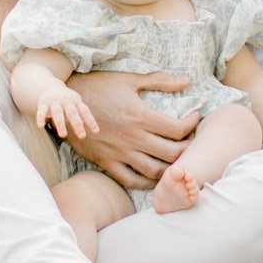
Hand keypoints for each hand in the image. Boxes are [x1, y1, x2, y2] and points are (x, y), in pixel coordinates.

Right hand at [35, 79, 98, 140]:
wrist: (50, 87)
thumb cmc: (67, 101)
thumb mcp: (76, 105)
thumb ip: (83, 116)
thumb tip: (95, 129)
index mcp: (76, 102)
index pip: (85, 111)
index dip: (90, 121)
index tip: (96, 131)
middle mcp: (66, 101)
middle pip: (72, 113)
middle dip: (77, 124)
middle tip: (82, 136)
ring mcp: (54, 102)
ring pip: (58, 113)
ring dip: (60, 124)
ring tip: (63, 135)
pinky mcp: (43, 104)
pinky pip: (41, 112)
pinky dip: (40, 118)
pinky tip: (40, 126)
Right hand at [72, 71, 200, 188]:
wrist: (67, 102)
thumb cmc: (100, 86)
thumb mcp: (130, 80)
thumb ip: (159, 81)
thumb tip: (186, 81)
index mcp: (140, 116)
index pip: (177, 129)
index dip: (192, 125)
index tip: (195, 118)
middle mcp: (132, 138)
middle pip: (171, 153)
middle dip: (188, 149)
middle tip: (192, 141)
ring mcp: (119, 153)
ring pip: (154, 171)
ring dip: (171, 168)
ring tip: (178, 159)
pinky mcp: (106, 162)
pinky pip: (130, 180)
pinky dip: (146, 182)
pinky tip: (155, 175)